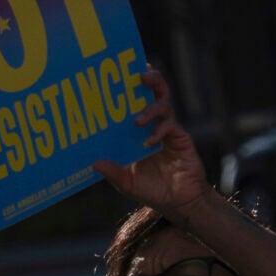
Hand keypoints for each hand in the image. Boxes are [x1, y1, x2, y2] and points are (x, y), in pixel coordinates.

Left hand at [91, 68, 208, 217]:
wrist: (180, 202)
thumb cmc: (152, 190)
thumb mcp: (127, 183)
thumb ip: (113, 172)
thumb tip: (95, 163)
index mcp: (137, 130)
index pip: (131, 103)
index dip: (126, 88)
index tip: (115, 73)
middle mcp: (152, 124)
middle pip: (152, 94)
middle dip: (147, 80)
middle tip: (138, 74)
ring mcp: (167, 129)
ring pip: (163, 104)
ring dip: (151, 106)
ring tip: (138, 117)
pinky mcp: (180, 137)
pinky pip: (170, 126)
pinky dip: (159, 130)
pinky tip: (150, 140)